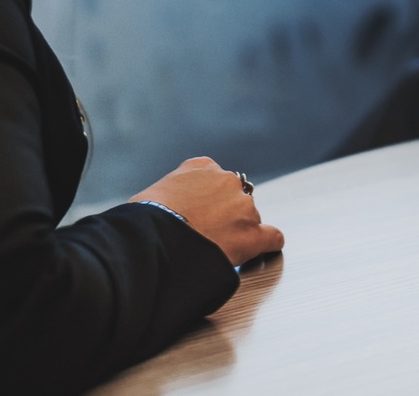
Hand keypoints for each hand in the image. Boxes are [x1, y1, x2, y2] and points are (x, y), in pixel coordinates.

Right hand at [130, 157, 284, 265]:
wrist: (155, 240)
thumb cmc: (146, 219)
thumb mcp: (153, 192)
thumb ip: (171, 193)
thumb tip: (163, 210)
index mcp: (202, 167)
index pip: (215, 177)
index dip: (209, 198)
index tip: (202, 211)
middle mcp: (226, 181)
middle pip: (234, 197)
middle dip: (226, 214)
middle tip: (208, 234)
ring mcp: (243, 207)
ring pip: (251, 218)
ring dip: (240, 231)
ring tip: (220, 250)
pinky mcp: (252, 235)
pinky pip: (272, 237)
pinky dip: (268, 244)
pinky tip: (262, 250)